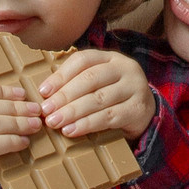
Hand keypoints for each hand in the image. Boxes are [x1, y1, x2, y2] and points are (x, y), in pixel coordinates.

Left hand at [39, 49, 153, 140]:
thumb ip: (76, 82)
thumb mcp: (98, 83)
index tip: (43, 92)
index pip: (82, 60)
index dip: (60, 75)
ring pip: (98, 99)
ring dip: (73, 112)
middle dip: (64, 96)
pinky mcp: (138, 109)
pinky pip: (109, 117)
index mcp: (111, 58)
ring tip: (55, 122)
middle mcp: (125, 68)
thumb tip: (45, 95)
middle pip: (90, 79)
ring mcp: (135, 87)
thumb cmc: (113, 96)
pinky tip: (72, 130)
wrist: (145, 112)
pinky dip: (88, 124)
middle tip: (46, 111)